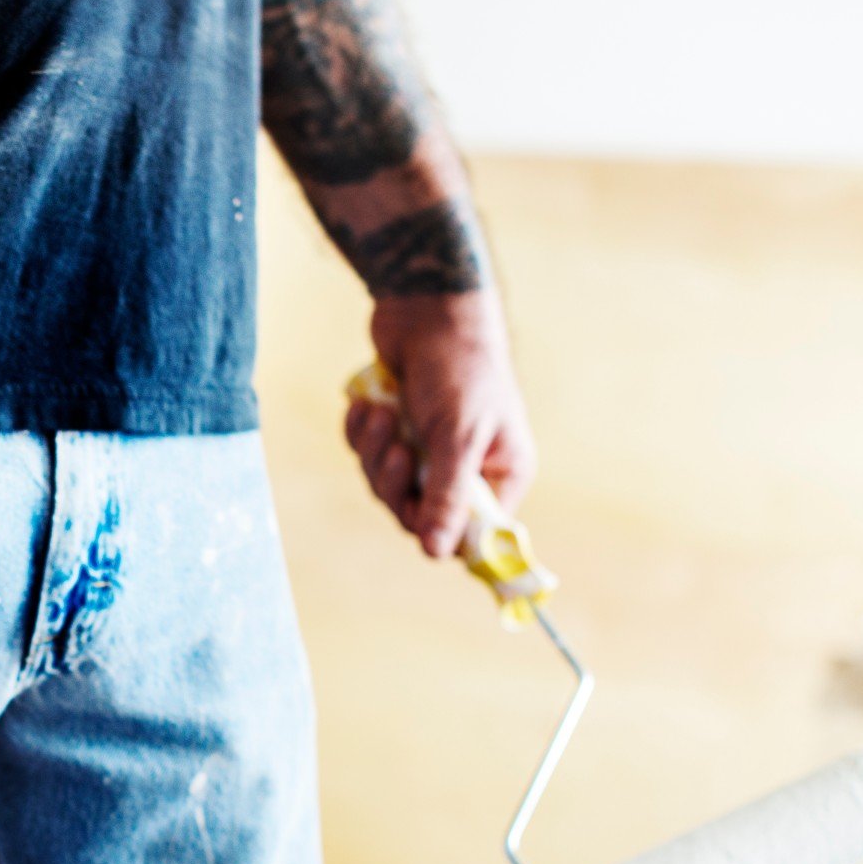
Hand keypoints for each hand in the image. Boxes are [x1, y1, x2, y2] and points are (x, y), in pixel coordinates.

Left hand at [344, 292, 536, 559]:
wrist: (426, 307)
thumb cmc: (458, 367)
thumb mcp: (457, 437)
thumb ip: (448, 497)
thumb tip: (439, 556)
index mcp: (501, 473)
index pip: (471, 533)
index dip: (441, 531)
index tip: (416, 516)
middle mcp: (468, 467)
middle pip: (417, 513)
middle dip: (395, 481)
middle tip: (396, 448)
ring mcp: (428, 449)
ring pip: (386, 484)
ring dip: (375, 451)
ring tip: (379, 413)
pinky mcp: (396, 430)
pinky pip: (367, 455)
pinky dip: (361, 433)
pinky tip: (365, 405)